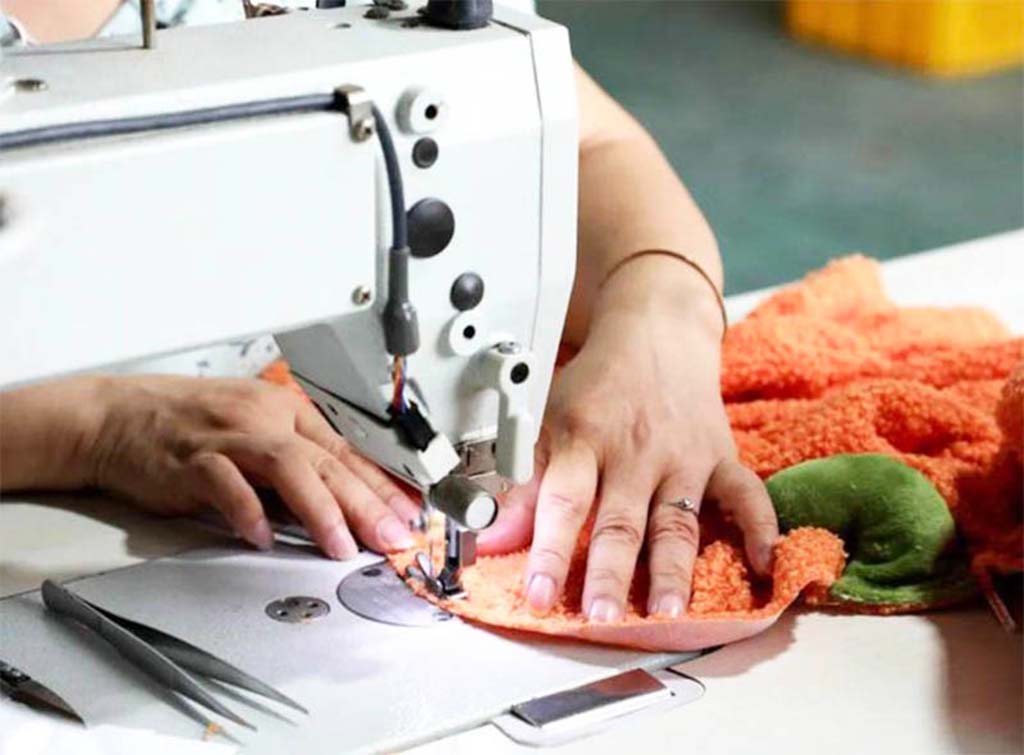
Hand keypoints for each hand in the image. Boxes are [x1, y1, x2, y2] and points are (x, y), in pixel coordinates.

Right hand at [82, 375, 418, 557]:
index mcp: (284, 410)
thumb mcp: (254, 432)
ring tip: (342, 546)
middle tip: (393, 537)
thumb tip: (345, 506)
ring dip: (321, 509)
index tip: (408, 515)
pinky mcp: (192, 460)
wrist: (118, 417)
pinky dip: (247, 511)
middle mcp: (263, 418)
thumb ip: (297, 465)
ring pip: (289, 467)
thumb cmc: (189, 425)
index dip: (381, 485)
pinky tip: (262, 537)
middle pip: (328, 460)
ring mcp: (228, 437)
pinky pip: (226, 484)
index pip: (346, 449)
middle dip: (367, 503)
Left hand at [479, 258, 778, 619]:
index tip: (538, 593)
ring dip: (673, 569)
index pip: (565, 500)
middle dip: (611, 571)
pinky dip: (760, 529)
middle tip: (602, 615)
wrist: (655, 335)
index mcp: (586, 438)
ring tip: (667, 612)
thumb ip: (523, 485)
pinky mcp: (721, 458)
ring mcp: (683, 457)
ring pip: (677, 520)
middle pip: (622, 519)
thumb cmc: (596, 387)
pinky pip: (746, 495)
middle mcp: (636, 452)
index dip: (550, 549)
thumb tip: (489, 538)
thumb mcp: (548, 421)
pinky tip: (765, 566)